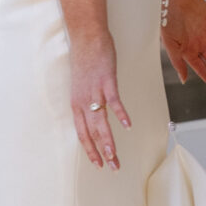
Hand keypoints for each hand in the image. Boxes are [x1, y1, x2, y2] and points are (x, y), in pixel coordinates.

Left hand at [70, 31, 128, 170]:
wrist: (86, 37)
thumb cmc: (86, 61)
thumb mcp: (83, 86)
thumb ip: (89, 102)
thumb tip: (97, 116)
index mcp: (77, 104)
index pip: (82, 133)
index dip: (90, 150)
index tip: (99, 164)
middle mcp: (83, 101)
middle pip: (92, 132)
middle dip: (102, 152)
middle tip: (112, 168)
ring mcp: (94, 91)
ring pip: (100, 121)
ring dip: (108, 140)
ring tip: (114, 156)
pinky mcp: (106, 80)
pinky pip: (114, 101)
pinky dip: (121, 114)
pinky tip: (128, 125)